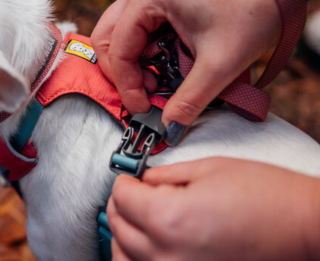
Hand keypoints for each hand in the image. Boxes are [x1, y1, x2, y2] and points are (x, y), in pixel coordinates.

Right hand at [91, 0, 281, 138]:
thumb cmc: (253, 8)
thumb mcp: (219, 63)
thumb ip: (190, 100)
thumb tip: (170, 129)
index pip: (117, 49)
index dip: (127, 85)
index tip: (144, 108)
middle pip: (108, 38)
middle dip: (123, 72)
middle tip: (146, 94)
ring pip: (121, 34)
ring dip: (134, 62)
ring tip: (159, 80)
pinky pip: (138, 28)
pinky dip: (146, 51)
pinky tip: (167, 63)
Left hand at [107, 157, 319, 260]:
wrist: (303, 228)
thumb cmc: (267, 198)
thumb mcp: (209, 169)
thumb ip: (165, 175)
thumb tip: (143, 179)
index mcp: (169, 218)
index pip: (122, 197)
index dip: (124, 181)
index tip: (130, 177)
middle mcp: (167, 253)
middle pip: (119, 226)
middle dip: (121, 204)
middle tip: (134, 192)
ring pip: (124, 257)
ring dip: (124, 234)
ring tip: (139, 218)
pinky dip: (137, 258)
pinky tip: (149, 245)